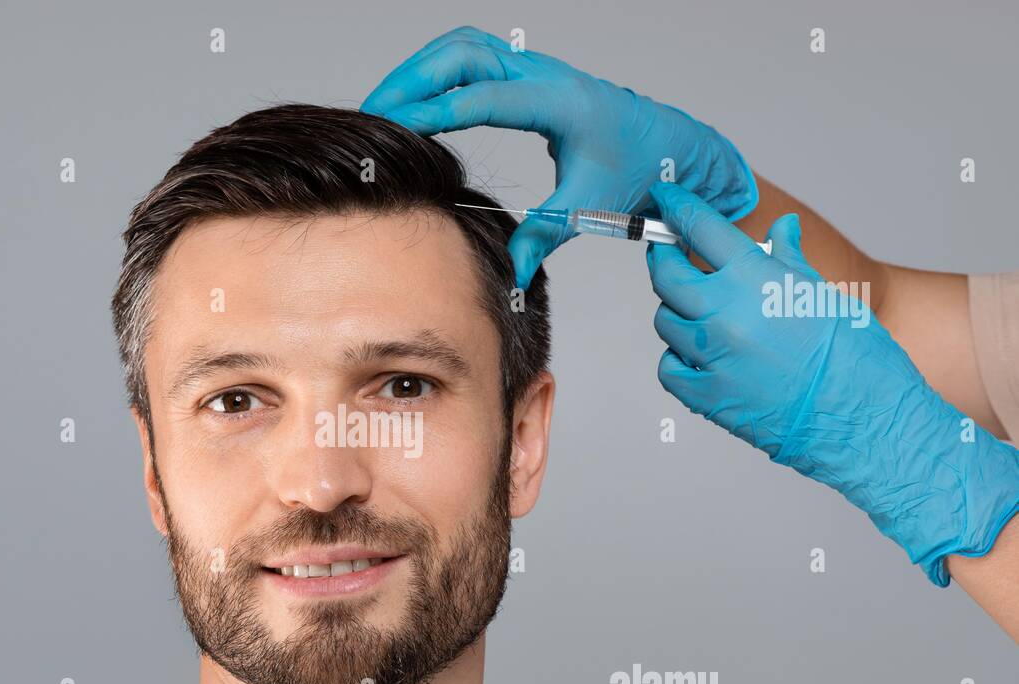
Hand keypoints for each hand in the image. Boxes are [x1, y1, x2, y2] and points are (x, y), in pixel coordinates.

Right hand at [361, 25, 758, 288]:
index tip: (396, 125)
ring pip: (465, 45)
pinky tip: (419, 99)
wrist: (670, 145)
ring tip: (387, 103)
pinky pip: (474, 55)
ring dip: (422, 67)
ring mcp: (535, 68)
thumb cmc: (638, 168)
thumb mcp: (591, 208)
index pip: (483, 94)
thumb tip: (513, 274)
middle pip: (464, 51)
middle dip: (414, 76)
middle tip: (377, 110)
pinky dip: (440, 69)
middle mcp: (544, 74)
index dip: (435, 109)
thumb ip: (546, 236)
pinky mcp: (529, 75)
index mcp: (560, 102)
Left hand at [645, 181, 1018, 585]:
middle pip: (666, 276)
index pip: (698, 227)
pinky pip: (670, 367)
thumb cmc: (856, 358)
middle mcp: (723, 314)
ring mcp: (709, 356)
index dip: (677, 208)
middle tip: (667, 253)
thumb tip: (780, 230)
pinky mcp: (704, 396)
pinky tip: (703, 358)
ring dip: (679, 313)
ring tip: (705, 316)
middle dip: (663, 259)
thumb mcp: (823, 293)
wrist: (864, 421)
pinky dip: (679, 359)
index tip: (665, 197)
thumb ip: (787, 260)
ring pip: (666, 322)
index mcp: (754, 279)